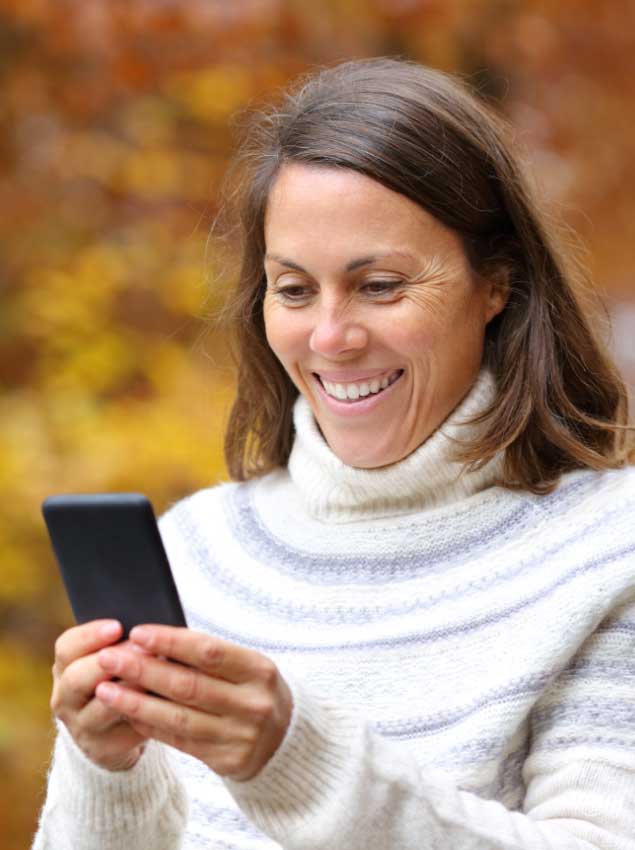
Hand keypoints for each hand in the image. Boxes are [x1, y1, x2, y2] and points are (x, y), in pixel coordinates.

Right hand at [51, 620, 149, 770]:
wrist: (110, 729)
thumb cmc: (117, 678)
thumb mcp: (110, 658)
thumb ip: (123, 643)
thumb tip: (150, 628)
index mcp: (65, 667)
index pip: (67, 647)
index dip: (91, 635)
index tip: (117, 626)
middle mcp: (65, 697)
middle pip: (76, 678)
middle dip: (109, 661)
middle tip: (142, 649)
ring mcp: (81, 726)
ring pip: (101, 709)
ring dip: (130, 691)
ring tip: (156, 675)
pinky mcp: (103, 748)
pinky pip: (125, 731)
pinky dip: (146, 716)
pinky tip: (166, 703)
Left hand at [94, 626, 292, 781]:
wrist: (288, 742)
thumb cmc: (255, 691)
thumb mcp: (247, 668)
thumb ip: (209, 658)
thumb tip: (154, 642)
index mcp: (260, 670)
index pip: (208, 651)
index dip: (171, 641)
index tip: (137, 633)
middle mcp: (253, 703)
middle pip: (188, 685)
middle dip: (143, 670)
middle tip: (109, 658)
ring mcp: (241, 735)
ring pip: (178, 717)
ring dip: (137, 702)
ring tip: (105, 690)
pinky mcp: (228, 761)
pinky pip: (180, 741)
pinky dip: (151, 726)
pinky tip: (128, 713)